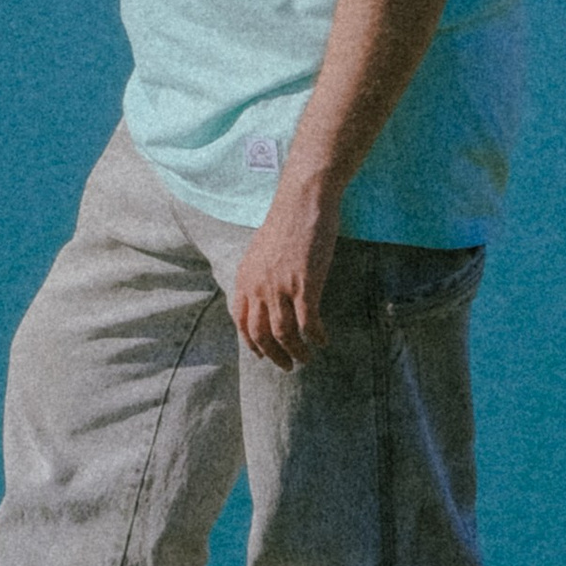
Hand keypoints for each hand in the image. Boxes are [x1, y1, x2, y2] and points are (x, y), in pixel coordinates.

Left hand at [230, 187, 338, 369]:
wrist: (303, 199)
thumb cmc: (287, 221)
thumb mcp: (262, 251)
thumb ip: (260, 275)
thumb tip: (265, 295)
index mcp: (245, 277)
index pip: (241, 321)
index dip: (252, 343)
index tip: (262, 355)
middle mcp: (258, 286)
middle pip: (260, 335)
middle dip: (274, 355)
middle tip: (288, 365)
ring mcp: (280, 286)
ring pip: (284, 334)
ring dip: (296, 351)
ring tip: (307, 358)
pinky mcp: (305, 284)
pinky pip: (308, 323)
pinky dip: (316, 337)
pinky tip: (323, 341)